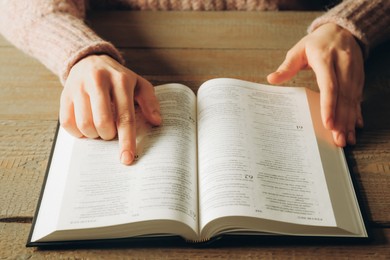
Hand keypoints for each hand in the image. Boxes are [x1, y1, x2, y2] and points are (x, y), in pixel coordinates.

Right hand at [60, 55, 161, 164]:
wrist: (90, 60)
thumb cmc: (118, 78)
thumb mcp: (139, 84)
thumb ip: (149, 102)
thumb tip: (156, 122)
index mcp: (120, 80)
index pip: (125, 116)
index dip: (126, 140)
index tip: (126, 158)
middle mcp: (98, 81)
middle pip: (103, 122)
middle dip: (108, 135)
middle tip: (110, 132)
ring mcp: (78, 86)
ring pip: (84, 124)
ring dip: (93, 134)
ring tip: (99, 127)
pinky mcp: (64, 94)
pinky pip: (67, 123)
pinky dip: (77, 132)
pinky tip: (86, 125)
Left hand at [267, 23, 363, 145]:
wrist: (340, 30)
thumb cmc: (316, 43)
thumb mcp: (298, 50)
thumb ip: (286, 67)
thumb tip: (271, 79)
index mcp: (325, 59)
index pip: (330, 86)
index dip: (329, 105)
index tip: (328, 123)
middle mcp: (343, 66)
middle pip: (343, 97)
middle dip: (341, 120)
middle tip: (337, 139)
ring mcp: (354, 72)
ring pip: (353, 99)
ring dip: (349, 120)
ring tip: (345, 139)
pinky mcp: (359, 78)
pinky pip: (358, 98)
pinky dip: (356, 113)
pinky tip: (355, 128)